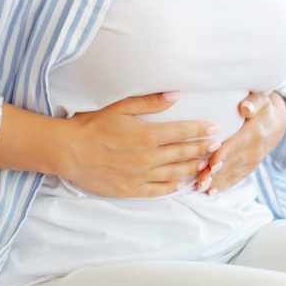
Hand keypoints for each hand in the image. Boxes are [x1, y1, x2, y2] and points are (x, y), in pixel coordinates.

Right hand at [57, 92, 221, 197]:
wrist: (68, 151)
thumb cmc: (92, 125)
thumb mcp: (120, 107)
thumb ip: (150, 102)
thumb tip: (176, 95)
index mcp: (147, 135)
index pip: (182, 132)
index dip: (200, 130)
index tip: (214, 128)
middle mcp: (148, 158)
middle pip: (182, 153)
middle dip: (202, 149)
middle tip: (216, 146)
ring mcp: (140, 176)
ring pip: (174, 173)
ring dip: (193, 169)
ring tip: (206, 165)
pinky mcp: (130, 190)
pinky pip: (158, 190)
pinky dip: (172, 188)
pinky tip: (181, 184)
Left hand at [193, 91, 285, 195]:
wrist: (276, 124)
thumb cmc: (262, 109)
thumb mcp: (261, 100)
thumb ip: (253, 103)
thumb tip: (245, 108)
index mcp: (256, 132)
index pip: (237, 145)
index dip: (224, 155)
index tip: (210, 163)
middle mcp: (256, 150)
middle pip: (233, 163)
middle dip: (216, 173)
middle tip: (200, 180)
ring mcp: (253, 161)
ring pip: (233, 174)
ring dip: (217, 182)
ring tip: (200, 187)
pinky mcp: (249, 168)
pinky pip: (237, 179)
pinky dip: (223, 186)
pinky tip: (210, 192)